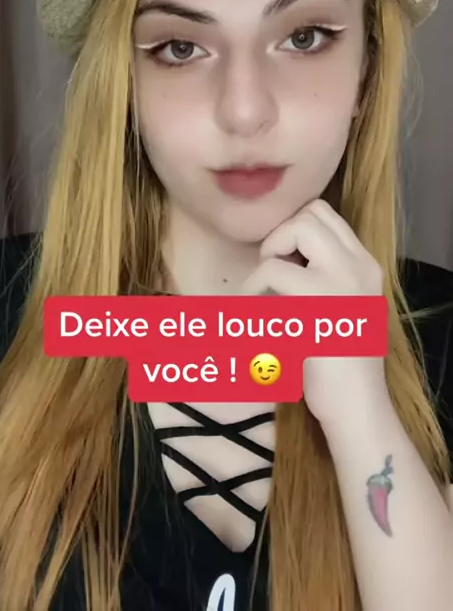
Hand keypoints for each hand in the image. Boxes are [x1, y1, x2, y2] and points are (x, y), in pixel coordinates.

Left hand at [240, 199, 387, 425]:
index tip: (284, 264)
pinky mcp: (318, 299)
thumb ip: (324, 276)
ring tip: (264, 291)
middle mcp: (359, 265)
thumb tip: (282, 252)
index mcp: (366, 265)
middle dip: (280, 236)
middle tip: (272, 275)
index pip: (326, 215)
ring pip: (297, 228)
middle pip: (311, 213)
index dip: (294, 231)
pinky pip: (272, 270)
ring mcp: (342, 279)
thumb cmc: (341, 364)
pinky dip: (252, 288)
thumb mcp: (343, 308)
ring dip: (271, 254)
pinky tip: (251, 316)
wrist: (356, 405)